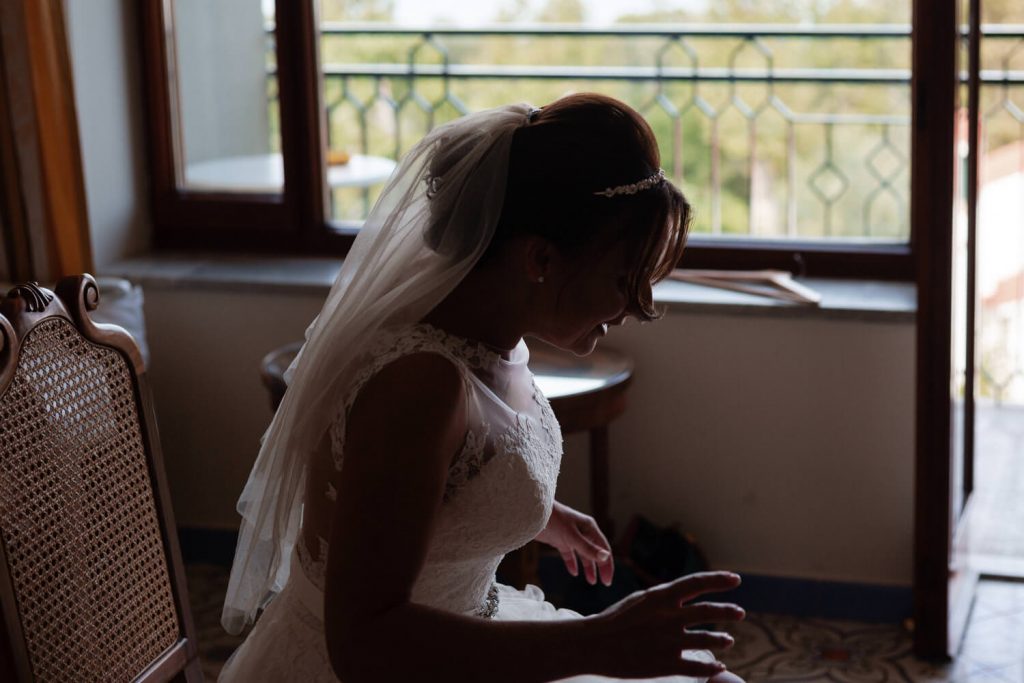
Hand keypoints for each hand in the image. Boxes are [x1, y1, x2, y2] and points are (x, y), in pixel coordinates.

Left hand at [534, 501, 612, 585]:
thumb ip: (587, 548)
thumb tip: (605, 557)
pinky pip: (569, 554)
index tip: (607, 580)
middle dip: (600, 568)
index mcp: (589, 527)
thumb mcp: (572, 536)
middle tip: (604, 583)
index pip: (603, 548)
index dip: (607, 565)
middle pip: (595, 552)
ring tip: (591, 581)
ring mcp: (571, 536)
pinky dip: (572, 563)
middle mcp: (582, 531)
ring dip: (588, 567)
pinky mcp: (560, 540)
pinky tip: (574, 572)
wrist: (533, 513)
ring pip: (583, 554)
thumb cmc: (554, 519)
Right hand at [589, 571, 744, 679]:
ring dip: (722, 640)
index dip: (719, 580)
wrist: (593, 644)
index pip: (697, 582)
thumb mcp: (640, 601)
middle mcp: (668, 617)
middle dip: (727, 611)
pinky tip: (719, 666)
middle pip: (708, 611)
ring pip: (707, 640)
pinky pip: (697, 667)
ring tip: (729, 640)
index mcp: (660, 597)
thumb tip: (684, 596)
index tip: (736, 579)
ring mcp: (668, 641)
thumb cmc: (615, 620)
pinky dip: (711, 667)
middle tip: (740, 612)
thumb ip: (663, 600)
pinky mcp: (665, 664)